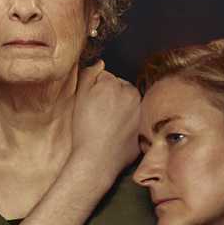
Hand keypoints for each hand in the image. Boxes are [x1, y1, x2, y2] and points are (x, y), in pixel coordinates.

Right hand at [71, 62, 140, 181]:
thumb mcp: (80, 98)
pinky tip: (116, 134)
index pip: (106, 79)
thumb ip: (89, 75)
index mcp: (116, 84)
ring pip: (130, 105)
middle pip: (121, 89)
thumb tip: (99, 64)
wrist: (96, 160)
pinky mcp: (144, 129)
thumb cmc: (85, 130)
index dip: (96, 91)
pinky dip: (129, 126)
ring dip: (122, 110)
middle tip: (100, 116)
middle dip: (112, 98)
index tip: (92, 105)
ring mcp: (141, 112)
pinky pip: (136, 122)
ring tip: (108, 126)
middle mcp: (133, 95)